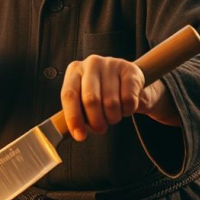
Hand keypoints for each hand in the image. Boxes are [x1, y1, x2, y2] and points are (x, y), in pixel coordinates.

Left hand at [61, 55, 179, 140]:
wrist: (126, 80)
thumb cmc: (100, 92)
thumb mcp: (84, 98)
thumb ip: (77, 111)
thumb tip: (75, 132)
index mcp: (74, 70)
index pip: (69, 95)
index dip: (73, 118)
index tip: (80, 136)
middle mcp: (91, 64)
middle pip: (91, 100)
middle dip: (96, 121)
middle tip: (100, 128)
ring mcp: (111, 64)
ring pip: (111, 103)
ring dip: (113, 117)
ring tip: (112, 115)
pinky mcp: (130, 70)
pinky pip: (128, 100)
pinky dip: (127, 111)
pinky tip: (125, 107)